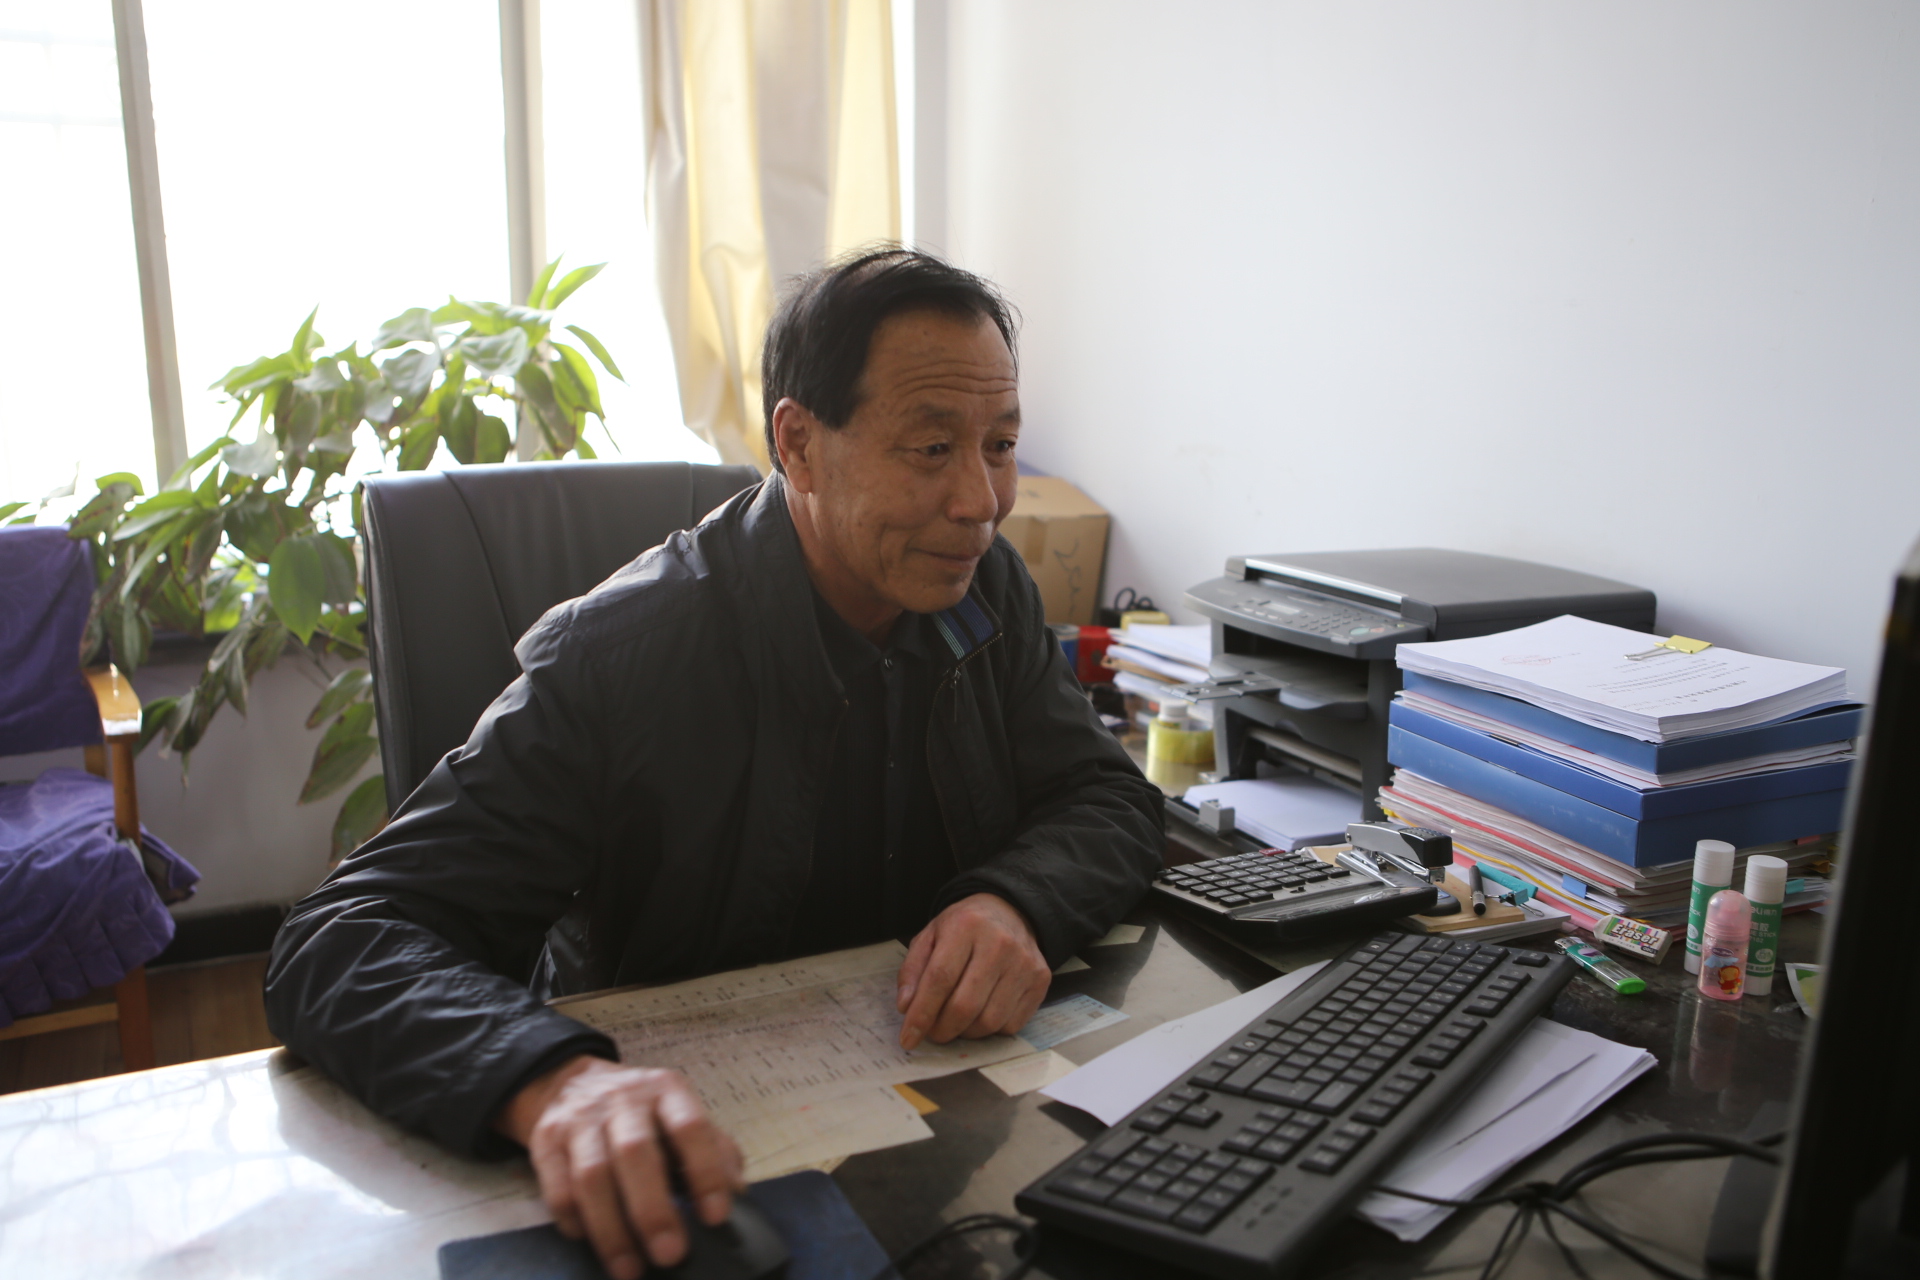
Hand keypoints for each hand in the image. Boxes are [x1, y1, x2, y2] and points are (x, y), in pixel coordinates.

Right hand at [495, 1055, 744, 1278]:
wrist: (569, 1081)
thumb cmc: (641, 1112)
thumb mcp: (681, 1114)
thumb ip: (713, 1149)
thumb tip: (736, 1193)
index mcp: (666, 1091)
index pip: (690, 1128)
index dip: (705, 1172)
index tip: (716, 1217)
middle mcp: (623, 1100)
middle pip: (636, 1153)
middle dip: (653, 1210)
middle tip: (670, 1254)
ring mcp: (580, 1119)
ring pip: (592, 1176)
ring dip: (612, 1229)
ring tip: (630, 1268)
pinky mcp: (546, 1141)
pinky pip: (557, 1187)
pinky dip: (574, 1219)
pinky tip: (588, 1240)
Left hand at [896, 892, 1050, 1049]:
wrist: (1010, 910)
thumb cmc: (964, 927)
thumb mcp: (930, 936)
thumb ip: (912, 970)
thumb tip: (906, 1007)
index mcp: (966, 926)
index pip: (940, 979)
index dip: (922, 1014)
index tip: (908, 1038)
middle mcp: (1000, 944)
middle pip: (965, 1005)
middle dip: (942, 1029)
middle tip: (933, 1034)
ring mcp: (1024, 963)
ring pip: (989, 1021)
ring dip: (966, 1033)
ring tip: (956, 1023)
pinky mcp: (1041, 979)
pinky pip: (1011, 1024)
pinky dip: (991, 1030)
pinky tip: (981, 1015)